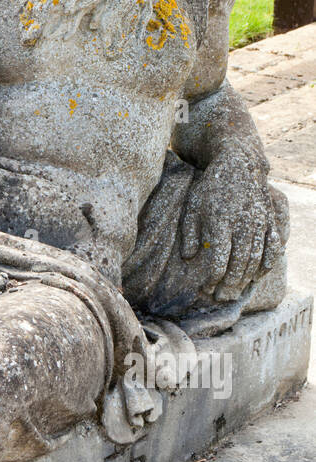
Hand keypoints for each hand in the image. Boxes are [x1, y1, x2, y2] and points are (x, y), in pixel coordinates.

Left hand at [180, 146, 282, 299]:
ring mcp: (259, 223)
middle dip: (229, 285)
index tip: (206, 288)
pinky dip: (267, 264)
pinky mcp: (270, 220)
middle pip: (238, 265)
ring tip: (236, 292)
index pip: (217, 261)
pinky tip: (258, 275)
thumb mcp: (192, 206)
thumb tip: (188, 257)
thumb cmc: (211, 187)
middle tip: (222, 298)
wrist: (239, 164)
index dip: (212, 279)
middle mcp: (242, 225)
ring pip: (255, 259)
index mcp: (219, 222)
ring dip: (246, 279)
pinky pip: (273, 247)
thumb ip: (189, 232)